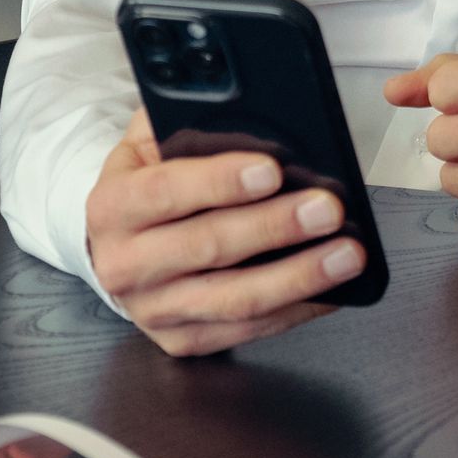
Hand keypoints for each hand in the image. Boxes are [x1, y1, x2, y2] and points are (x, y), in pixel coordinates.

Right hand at [82, 107, 364, 356]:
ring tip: (346, 254)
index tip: (273, 170)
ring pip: (233, 299)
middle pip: (207, 248)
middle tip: (328, 209)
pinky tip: (331, 289)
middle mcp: (124, 264)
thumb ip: (184, 124)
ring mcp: (152, 310)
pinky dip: (296, 310)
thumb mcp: (149, 141)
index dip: (220, 182)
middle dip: (275, 227)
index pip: (166, 191)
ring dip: (298, 277)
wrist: (118, 245)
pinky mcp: (180, 341)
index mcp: (112, 206)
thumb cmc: (147, 184)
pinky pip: (247, 331)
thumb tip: (247, 116)